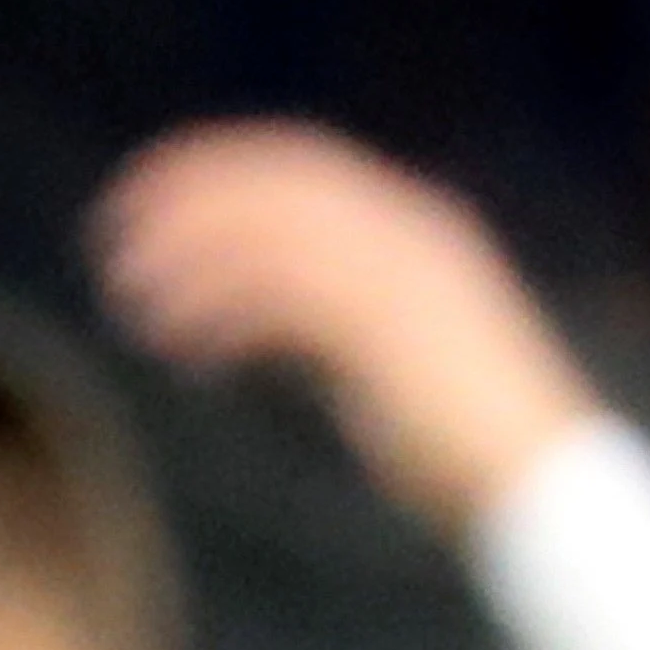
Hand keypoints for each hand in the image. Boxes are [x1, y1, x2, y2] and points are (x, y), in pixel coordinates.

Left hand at [94, 119, 602, 529]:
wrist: (538, 484)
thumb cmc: (461, 434)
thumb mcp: (385, 351)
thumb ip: (325, 317)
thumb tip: (248, 309)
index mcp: (422, 226)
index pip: (307, 165)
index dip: (222, 165)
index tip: (151, 184)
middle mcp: (415, 232)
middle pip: (279, 183)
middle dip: (189, 194)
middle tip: (111, 223)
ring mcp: (404, 274)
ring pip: (270, 235)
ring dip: (189, 255)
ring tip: (127, 290)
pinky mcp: (386, 326)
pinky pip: (278, 295)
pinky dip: (218, 309)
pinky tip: (176, 341)